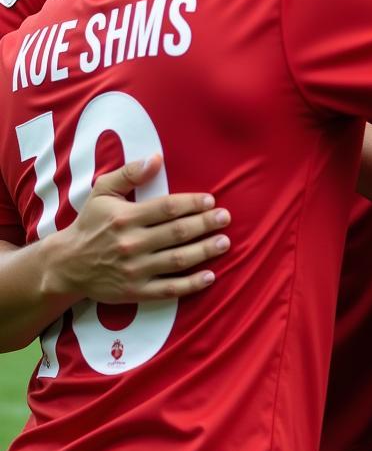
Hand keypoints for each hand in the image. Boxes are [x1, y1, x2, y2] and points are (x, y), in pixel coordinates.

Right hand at [45, 155, 230, 302]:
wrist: (66, 265)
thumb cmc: (91, 224)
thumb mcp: (102, 192)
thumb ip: (128, 173)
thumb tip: (156, 159)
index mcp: (125, 218)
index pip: (167, 208)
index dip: (192, 203)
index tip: (211, 200)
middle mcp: (131, 244)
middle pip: (177, 233)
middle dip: (205, 224)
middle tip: (225, 218)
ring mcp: (134, 270)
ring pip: (177, 260)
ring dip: (204, 251)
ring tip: (225, 243)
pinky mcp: (134, 292)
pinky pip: (167, 289)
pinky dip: (190, 285)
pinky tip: (210, 277)